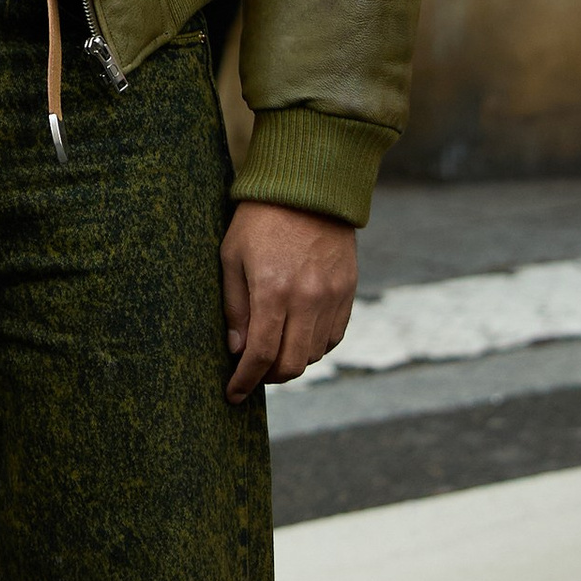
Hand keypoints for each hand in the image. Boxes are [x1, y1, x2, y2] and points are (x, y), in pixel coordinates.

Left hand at [221, 201, 357, 403]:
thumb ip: (234, 308)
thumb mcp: (232, 257)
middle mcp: (307, 298)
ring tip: (273, 349)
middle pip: (291, 364)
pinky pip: (333, 336)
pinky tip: (297, 334)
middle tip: (252, 373)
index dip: (245, 381)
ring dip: (292, 361)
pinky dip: (315, 345)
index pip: (260, 355)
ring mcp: (332, 296)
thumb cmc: (259, 219)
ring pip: (314, 354)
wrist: (309, 186)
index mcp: (273, 291)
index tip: (234, 394)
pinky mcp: (348, 290)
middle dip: (268, 377)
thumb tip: (238, 350)